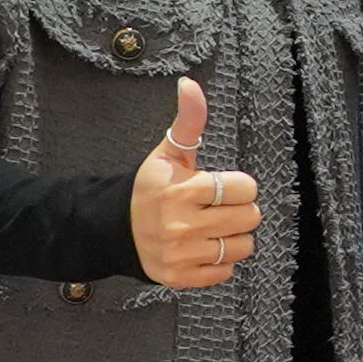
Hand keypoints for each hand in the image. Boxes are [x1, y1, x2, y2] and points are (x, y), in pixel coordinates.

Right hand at [128, 77, 262, 288]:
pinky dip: (218, 261)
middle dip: (237, 210)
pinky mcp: (180, 277)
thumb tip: (190, 84)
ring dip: (231, 237)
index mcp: (182, 190)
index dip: (237, 186)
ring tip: (210, 228)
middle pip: (249, 218)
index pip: (245, 188)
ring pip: (242, 247)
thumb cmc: (149, 189)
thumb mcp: (169, 153)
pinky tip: (200, 247)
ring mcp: (181, 254)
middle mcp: (181, 224)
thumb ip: (188, 120)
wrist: (113, 230)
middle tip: (216, 208)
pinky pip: (225, 272)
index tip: (219, 187)